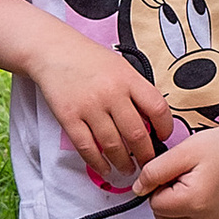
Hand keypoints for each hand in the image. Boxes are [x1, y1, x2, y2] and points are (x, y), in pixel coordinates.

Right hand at [27, 32, 178, 189]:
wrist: (53, 50)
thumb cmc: (88, 58)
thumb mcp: (120, 66)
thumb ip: (136, 89)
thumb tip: (151, 120)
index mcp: (128, 78)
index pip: (158, 108)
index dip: (165, 128)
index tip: (163, 137)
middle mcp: (111, 93)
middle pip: (136, 134)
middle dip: (145, 155)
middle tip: (147, 163)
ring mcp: (89, 106)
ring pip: (113, 145)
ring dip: (123, 163)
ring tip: (127, 169)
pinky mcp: (69, 117)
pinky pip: (87, 148)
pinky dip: (97, 163)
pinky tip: (104, 168)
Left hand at [133, 116, 218, 218]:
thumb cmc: (217, 148)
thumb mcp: (180, 153)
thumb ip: (153, 172)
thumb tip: (138, 189)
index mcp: (195, 201)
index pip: (155, 205)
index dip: (159, 186)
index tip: (174, 174)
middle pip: (164, 217)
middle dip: (168, 198)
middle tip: (184, 178)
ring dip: (177, 209)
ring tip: (193, 186)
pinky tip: (195, 202)